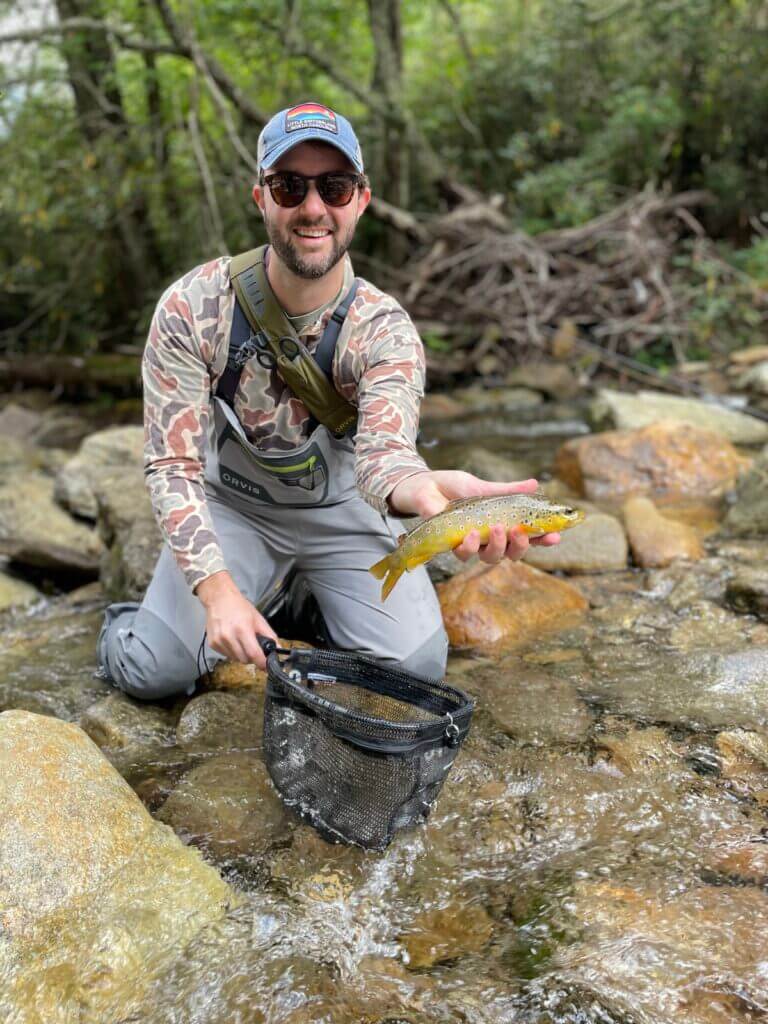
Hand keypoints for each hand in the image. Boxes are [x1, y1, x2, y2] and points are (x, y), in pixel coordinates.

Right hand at [195, 571, 277, 667]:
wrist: (219, 599)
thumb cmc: (238, 607)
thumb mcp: (258, 619)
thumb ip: (270, 635)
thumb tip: (278, 649)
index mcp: (242, 629)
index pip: (254, 654)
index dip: (262, 663)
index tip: (266, 666)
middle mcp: (229, 636)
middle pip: (245, 660)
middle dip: (252, 657)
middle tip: (253, 648)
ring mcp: (219, 641)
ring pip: (235, 659)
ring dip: (241, 655)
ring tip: (242, 641)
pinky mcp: (213, 644)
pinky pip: (226, 655)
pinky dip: (232, 652)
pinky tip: (232, 640)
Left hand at [388, 470, 560, 565]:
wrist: (423, 486)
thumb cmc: (454, 487)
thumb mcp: (483, 486)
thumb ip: (507, 490)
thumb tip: (535, 484)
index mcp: (500, 525)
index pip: (526, 537)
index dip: (542, 540)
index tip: (556, 536)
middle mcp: (487, 540)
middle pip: (511, 554)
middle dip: (520, 547)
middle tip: (520, 533)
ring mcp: (470, 545)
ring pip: (490, 558)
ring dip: (497, 547)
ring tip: (498, 529)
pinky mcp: (451, 545)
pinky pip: (464, 554)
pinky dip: (469, 546)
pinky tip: (471, 534)